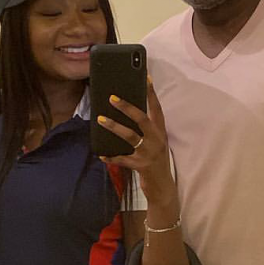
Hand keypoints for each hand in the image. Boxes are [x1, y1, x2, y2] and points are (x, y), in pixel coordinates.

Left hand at [97, 78, 174, 196]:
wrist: (163, 188)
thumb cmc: (155, 161)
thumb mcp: (154, 143)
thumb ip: (145, 130)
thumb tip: (126, 112)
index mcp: (160, 132)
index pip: (156, 108)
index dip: (151, 93)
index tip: (145, 77)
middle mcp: (157, 140)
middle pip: (142, 119)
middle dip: (127, 107)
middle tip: (112, 98)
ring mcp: (150, 153)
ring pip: (131, 136)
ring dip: (114, 127)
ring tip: (100, 119)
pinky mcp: (142, 166)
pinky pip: (123, 159)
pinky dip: (112, 157)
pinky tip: (102, 155)